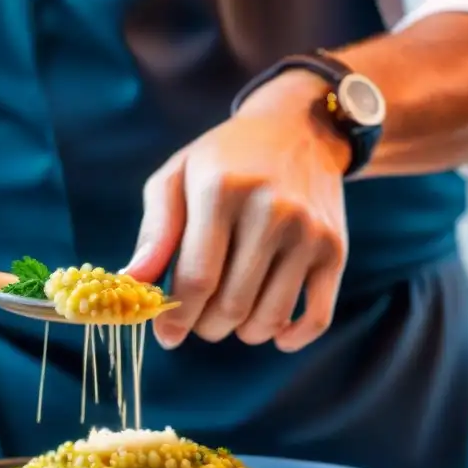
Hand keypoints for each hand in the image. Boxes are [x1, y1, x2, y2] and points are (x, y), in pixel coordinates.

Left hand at [125, 71, 349, 351]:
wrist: (301, 130)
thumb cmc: (226, 160)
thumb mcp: (178, 177)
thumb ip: (155, 231)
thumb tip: (133, 282)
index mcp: (223, 190)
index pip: (197, 278)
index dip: (177, 317)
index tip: (166, 335)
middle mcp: (271, 210)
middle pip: (231, 305)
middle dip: (207, 326)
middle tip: (200, 320)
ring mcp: (308, 232)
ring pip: (269, 317)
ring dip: (243, 333)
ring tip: (230, 317)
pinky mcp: (334, 249)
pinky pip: (316, 316)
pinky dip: (290, 338)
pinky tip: (273, 333)